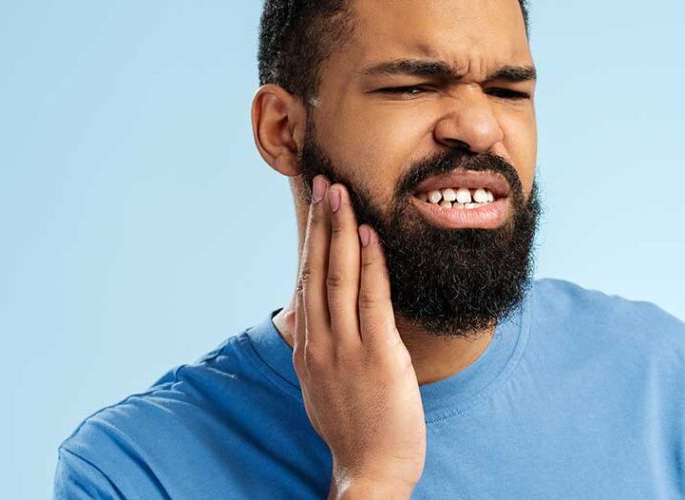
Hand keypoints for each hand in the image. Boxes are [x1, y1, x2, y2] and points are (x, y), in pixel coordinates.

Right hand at [292, 175, 425, 496]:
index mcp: (307, 349)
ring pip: (339, 277)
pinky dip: (371, 264)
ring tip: (341, 194)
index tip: (315, 208)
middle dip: (321, 222)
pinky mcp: (378, 356)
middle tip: (325, 182)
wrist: (371, 472)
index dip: (311, 241)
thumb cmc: (354, 432)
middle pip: (317, 270)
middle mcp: (320, 344)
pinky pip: (372, 300)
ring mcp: (346, 349)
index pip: (306, 282)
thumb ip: (319, 352)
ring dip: (341, 230)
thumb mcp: (323, 388)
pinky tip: (370, 234)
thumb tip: (312, 323)